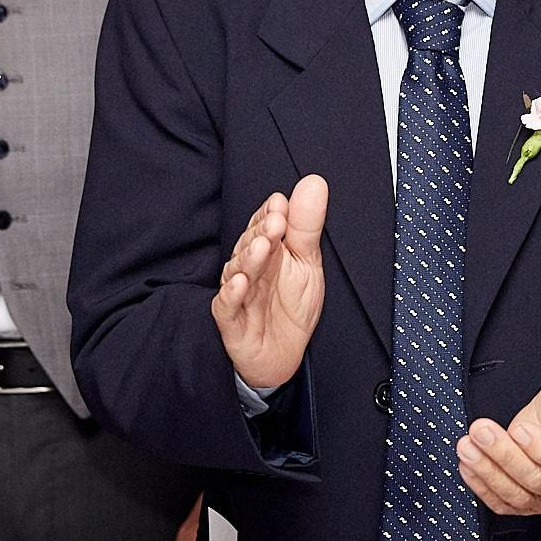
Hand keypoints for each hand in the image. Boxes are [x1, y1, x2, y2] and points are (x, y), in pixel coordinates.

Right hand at [212, 175, 326, 388]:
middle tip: (276, 222)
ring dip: (249, 258)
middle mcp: (249, 269)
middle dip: (261, 232)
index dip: (270, 215)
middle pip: (250, 245)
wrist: (282, 357)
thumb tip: (313, 182)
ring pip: (238, 272)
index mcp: (267, 251)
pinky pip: (226, 306)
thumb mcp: (308, 263)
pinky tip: (239, 283)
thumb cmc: (291, 308)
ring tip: (262, 246)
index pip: (263, 225)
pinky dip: (231, 294)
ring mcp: (238, 294)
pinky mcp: (230, 322)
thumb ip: (307, 225)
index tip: (280, 204)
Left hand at [458, 366, 540, 515]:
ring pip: (517, 495)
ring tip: (467, 444)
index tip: (521, 429)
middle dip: (504, 455)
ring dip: (487, 471)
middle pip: (537, 481)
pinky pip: (503, 503)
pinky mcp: (526, 498)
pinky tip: (468, 465)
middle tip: (480, 429)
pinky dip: (482, 487)